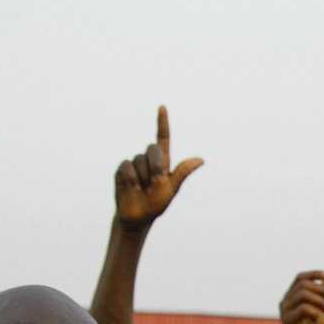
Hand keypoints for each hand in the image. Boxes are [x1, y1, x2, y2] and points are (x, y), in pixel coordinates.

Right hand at [114, 106, 203, 231]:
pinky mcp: (121, 169)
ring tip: (141, 188)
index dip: (162, 123)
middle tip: (154, 183)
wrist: (137, 216)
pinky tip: (131, 188)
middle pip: (152, 149)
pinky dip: (131, 180)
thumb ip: (182, 172)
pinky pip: (127, 167)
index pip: (162, 138)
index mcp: (162, 162)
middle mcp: (148, 159)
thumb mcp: (171, 189)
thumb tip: (201, 159)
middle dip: (155, 166)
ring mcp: (134, 163)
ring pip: (139, 160)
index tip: (162, 107)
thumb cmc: (156, 204)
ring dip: (143, 177)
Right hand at [280, 271, 323, 323]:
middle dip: (322, 289)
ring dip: (320, 300)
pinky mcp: (289, 322)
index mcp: (291, 296)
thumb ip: (323, 293)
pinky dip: (315, 311)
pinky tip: (319, 319)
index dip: (315, 274)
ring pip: (302, 295)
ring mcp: (285, 312)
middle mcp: (285, 302)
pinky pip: (303, 309)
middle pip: (303, 285)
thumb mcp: (320, 308)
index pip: (300, 278)